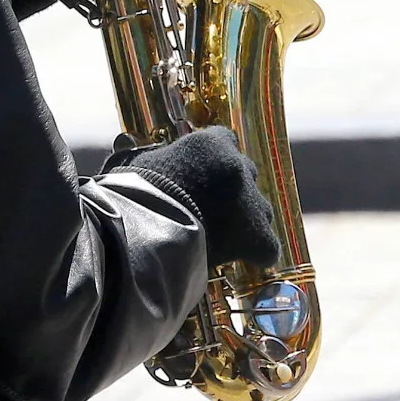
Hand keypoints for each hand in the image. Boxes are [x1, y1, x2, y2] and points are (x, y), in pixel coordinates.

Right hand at [126, 125, 283, 271]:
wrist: (143, 233)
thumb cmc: (131, 197)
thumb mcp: (143, 166)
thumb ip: (159, 160)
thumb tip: (147, 157)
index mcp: (209, 144)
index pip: (224, 140)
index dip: (213, 161)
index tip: (201, 175)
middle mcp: (236, 166)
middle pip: (246, 174)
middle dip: (232, 191)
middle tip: (210, 210)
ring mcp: (249, 201)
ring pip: (261, 210)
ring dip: (247, 220)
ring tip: (225, 237)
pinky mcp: (255, 235)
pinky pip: (268, 247)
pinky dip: (257, 253)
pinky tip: (244, 260)